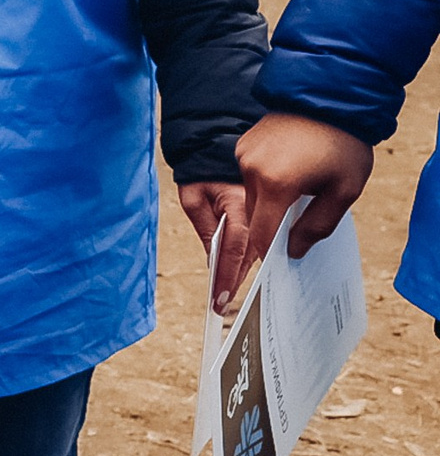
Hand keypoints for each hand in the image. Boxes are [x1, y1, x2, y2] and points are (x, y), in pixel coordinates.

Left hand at [177, 181, 251, 315]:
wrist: (215, 149)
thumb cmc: (201, 172)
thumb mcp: (193, 197)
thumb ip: (203, 227)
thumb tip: (212, 259)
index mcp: (239, 206)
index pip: (234, 248)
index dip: (227, 275)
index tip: (219, 298)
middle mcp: (256, 212)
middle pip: (249, 255)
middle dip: (236, 280)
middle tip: (224, 306)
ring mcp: (262, 214)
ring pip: (255, 251)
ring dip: (243, 272)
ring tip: (230, 297)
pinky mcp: (261, 215)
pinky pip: (257, 242)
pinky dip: (249, 259)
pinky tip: (241, 275)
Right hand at [235, 112, 375, 291]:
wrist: (330, 97)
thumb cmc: (343, 145)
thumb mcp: (343, 192)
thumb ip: (317, 226)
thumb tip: (294, 250)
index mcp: (275, 183)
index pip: (262, 234)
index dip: (268, 255)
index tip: (272, 270)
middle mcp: (251, 169)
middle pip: (255, 216)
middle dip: (271, 228)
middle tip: (290, 234)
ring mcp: (244, 155)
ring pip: (251, 196)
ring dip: (269, 204)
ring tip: (295, 197)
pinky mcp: (244, 144)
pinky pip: (250, 176)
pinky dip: (265, 184)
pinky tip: (288, 175)